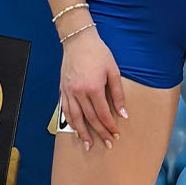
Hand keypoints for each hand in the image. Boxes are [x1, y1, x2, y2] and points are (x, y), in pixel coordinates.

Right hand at [61, 32, 126, 150]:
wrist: (78, 40)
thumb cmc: (98, 53)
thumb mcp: (113, 71)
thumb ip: (118, 94)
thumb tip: (123, 113)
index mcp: (93, 88)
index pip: (102, 113)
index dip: (110, 125)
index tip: (116, 134)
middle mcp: (79, 92)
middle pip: (89, 118)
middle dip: (99, 132)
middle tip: (107, 143)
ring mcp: (68, 91)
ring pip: (75, 117)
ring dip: (82, 132)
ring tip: (88, 144)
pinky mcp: (62, 89)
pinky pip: (65, 109)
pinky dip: (71, 121)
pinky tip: (75, 129)